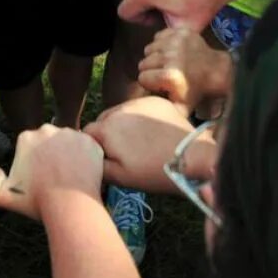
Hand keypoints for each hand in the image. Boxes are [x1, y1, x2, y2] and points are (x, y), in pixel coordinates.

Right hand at [0, 125, 102, 220]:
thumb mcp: (5, 195)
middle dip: (52, 153)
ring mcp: (70, 134)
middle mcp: (47, 129)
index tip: (40, 175)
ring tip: (71, 175)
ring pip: (69, 142)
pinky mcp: (89, 142)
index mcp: (25, 137)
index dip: (35, 160)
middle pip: (49, 139)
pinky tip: (84, 174)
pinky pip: (88, 148)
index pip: (31, 144)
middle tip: (56, 175)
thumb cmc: (37, 202)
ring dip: (70, 154)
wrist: (69, 206)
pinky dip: (87, 158)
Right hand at [83, 96, 200, 194]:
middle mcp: (118, 109)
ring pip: (120, 112)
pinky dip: (141, 117)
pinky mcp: (156, 100)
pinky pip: (139, 107)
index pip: (88, 133)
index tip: (108, 157)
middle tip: (124, 151)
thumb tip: (86, 155)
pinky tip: (152, 132)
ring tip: (139, 141)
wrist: (192, 158)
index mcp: (106, 128)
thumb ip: (96, 164)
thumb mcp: (119, 177)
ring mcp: (138, 102)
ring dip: (123, 123)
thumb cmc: (152, 172)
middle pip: (103, 120)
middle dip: (108, 133)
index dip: (95, 146)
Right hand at [139, 27, 231, 110]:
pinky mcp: (179, 31)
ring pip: (149, 49)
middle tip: (163, 73)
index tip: (161, 85)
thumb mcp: (181, 108)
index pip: (142, 78)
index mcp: (171, 76)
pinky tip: (172, 51)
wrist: (215, 71)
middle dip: (151, 69)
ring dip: (155, 56)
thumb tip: (145, 111)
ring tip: (167, 62)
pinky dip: (161, 43)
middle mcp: (171, 56)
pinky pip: (158, 36)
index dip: (150, 83)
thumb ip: (163, 111)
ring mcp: (175, 41)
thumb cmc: (195, 90)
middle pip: (143, 63)